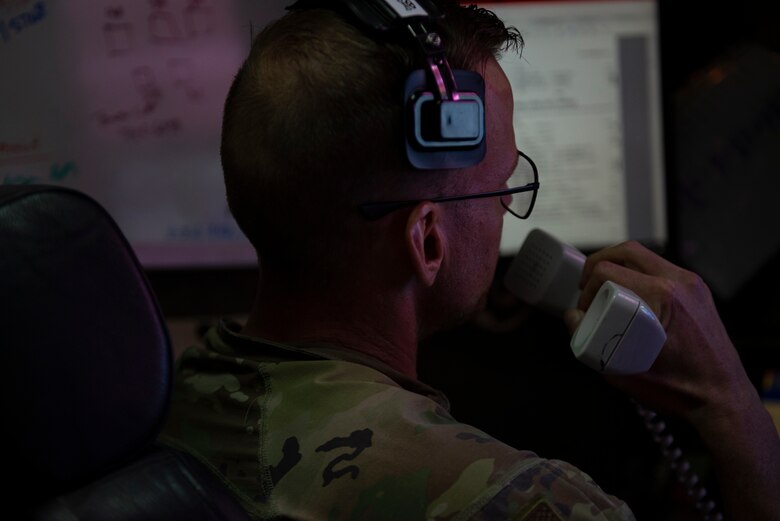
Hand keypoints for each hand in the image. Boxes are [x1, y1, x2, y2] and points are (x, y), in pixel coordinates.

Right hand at [563, 240, 753, 424]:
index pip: (609, 271)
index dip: (587, 288)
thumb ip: (588, 340)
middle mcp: (681, 282)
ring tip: (605, 292)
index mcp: (663, 296)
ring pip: (645, 257)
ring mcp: (693, 284)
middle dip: (598, 264)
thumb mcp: (621, 370)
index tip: (584, 310)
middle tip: (586, 286)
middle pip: (627, 251)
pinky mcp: (698, 291)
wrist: (722, 399)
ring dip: (619, 268)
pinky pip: (660, 270)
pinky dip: (638, 276)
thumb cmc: (677, 389)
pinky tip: (629, 299)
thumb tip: (572, 316)